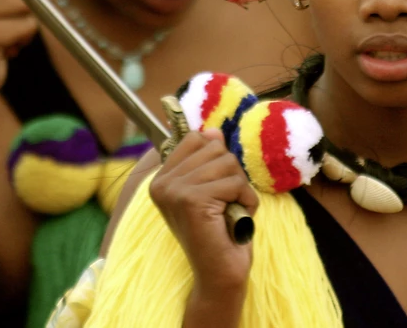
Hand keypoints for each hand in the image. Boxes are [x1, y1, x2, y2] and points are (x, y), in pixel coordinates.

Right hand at [150, 130, 257, 295]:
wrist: (219, 274)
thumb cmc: (220, 233)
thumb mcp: (213, 189)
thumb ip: (209, 160)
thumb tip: (214, 131)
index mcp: (162, 178)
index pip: (196, 139)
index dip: (217, 160)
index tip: (215, 189)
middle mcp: (161, 183)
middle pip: (215, 148)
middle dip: (231, 174)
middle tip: (224, 204)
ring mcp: (174, 191)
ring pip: (227, 163)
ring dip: (240, 189)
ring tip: (229, 212)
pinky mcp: (191, 200)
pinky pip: (235, 183)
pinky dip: (245, 201)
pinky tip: (234, 220)